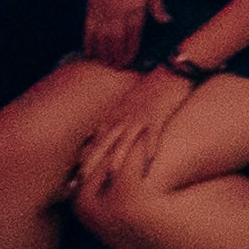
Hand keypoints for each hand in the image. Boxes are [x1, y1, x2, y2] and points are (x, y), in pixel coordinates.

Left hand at [71, 70, 197, 196]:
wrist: (172, 70)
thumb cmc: (152, 87)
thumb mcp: (128, 100)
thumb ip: (114, 116)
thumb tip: (96, 134)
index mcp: (116, 113)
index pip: (97, 136)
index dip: (87, 154)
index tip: (76, 171)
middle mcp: (125, 116)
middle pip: (106, 140)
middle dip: (94, 159)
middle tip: (83, 177)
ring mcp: (141, 116)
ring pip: (127, 139)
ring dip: (118, 156)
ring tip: (111, 173)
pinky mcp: (158, 115)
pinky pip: (154, 134)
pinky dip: (151, 147)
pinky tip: (149, 161)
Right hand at [78, 0, 155, 68]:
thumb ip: (158, 6)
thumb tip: (167, 22)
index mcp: (135, 7)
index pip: (133, 36)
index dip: (131, 51)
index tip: (130, 62)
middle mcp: (118, 11)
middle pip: (116, 41)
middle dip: (116, 56)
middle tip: (117, 68)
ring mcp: (103, 9)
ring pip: (101, 38)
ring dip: (103, 53)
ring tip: (105, 64)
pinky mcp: (92, 6)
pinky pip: (89, 28)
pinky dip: (88, 41)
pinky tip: (89, 51)